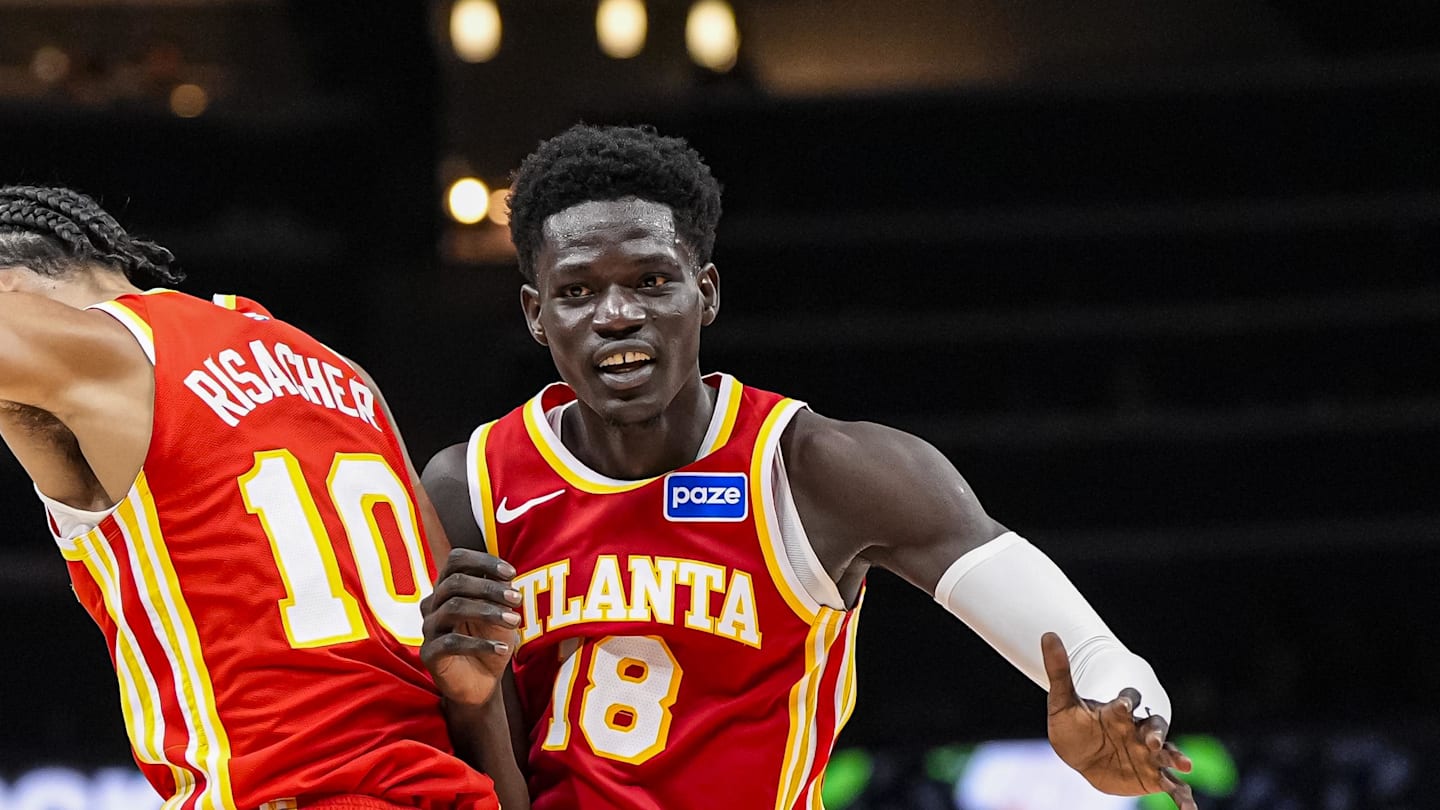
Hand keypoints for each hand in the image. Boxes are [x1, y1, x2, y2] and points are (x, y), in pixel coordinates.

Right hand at [420, 548, 521, 706]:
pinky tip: (503, 649)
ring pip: (453, 607)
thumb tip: (506, 576)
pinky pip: (452, 642)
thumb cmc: (489, 640)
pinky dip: (480, 644)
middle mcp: (434, 603)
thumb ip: (498, 593)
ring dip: (489, 612)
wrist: (481, 683)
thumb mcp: (499, 613)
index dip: (483, 561)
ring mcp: (429, 628)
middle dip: (490, 587)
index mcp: (448, 587)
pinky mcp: (429, 653)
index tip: (511, 573)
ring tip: (515, 621)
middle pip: (455, 582)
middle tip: (517, 599)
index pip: (456, 560)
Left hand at [1042, 632, 1196, 808]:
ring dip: (1175, 756)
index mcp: (1117, 711)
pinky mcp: (1153, 776)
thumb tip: (1048, 633)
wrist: (1082, 756)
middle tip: (1152, 739)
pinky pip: (1173, 787)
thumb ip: (1059, 670)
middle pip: (1154, 724)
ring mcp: (1148, 754)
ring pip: (1168, 753)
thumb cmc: (1073, 725)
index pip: (1127, 700)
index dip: (1126, 700)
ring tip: (1184, 764)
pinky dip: (1183, 798)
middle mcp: (1138, 730)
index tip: (1122, 704)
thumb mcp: (1062, 700)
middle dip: (1156, 730)